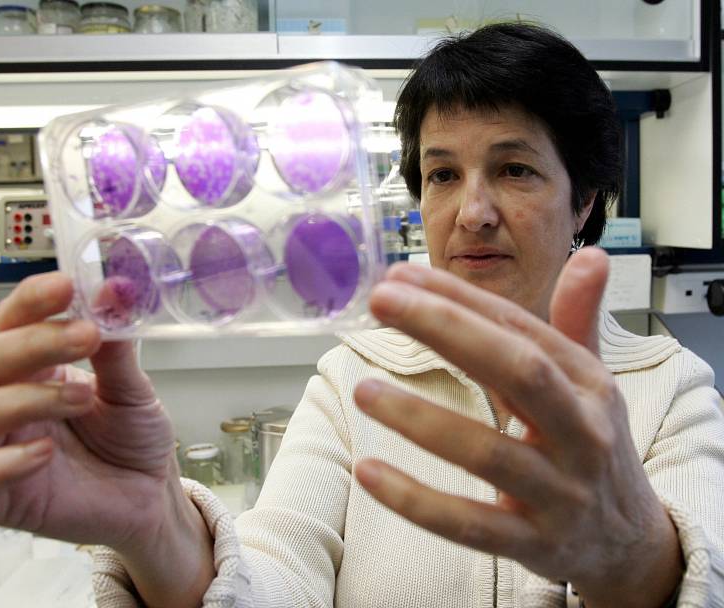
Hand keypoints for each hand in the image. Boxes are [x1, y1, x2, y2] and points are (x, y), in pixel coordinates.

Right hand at [0, 272, 213, 604]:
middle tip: (86, 337)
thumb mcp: (135, 389)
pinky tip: (45, 453)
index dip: (29, 301)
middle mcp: (8, 404)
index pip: (9, 323)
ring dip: (22, 398)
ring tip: (83, 397)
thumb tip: (116, 293)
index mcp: (36, 369)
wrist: (150, 496)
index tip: (66, 286)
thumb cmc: (133, 439)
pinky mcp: (0, 501)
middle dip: (30, 344)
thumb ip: (118, 348)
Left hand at [353, 248, 682, 606]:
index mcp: (587, 383)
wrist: (629, 540)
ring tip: (363, 389)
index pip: (519, 327)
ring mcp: (559, 492)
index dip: (458, 299)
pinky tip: (367, 471)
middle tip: (382, 300)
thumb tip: (591, 254)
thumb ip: (578, 320)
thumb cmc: (593, 443)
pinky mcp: (533, 543)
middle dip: (445, 329)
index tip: (401, 276)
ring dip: (420, 418)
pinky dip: (416, 500)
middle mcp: (581, 432)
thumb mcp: (592, 381)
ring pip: (486, 452)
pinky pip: (469, 524)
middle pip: (515, 370)